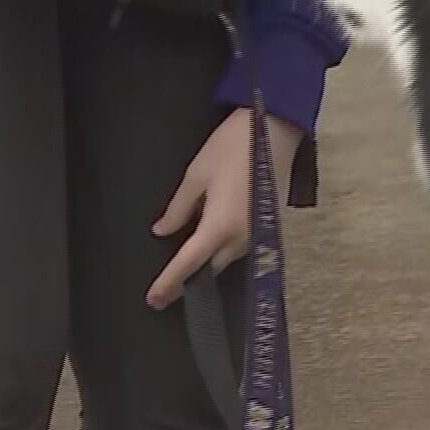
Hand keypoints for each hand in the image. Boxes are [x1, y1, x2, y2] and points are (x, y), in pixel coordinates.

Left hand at [147, 107, 304, 308]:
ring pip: (229, 259)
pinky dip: (226, 248)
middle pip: (212, 268)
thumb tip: (163, 232)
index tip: (154, 300)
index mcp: (219, 226)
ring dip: (210, 261)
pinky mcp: (271, 224)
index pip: (189, 264)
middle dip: (190, 279)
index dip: (169, 284)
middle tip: (167, 287)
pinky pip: (244, 246)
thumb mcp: (196, 175)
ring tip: (188, 261)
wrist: (275, 129)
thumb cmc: (231, 147)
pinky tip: (214, 241)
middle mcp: (242, 237)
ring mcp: (260, 233)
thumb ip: (179, 209)